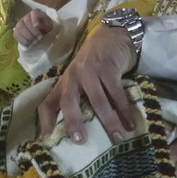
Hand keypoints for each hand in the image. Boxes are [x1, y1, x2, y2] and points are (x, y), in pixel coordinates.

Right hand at [14, 12, 54, 46]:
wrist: (39, 35)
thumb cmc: (45, 29)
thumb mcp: (49, 27)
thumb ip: (45, 25)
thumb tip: (36, 25)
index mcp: (36, 13)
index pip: (34, 12)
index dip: (35, 18)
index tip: (37, 26)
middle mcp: (27, 17)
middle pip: (26, 21)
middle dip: (33, 32)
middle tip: (39, 38)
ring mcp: (20, 23)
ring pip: (20, 28)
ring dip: (28, 37)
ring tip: (34, 42)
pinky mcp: (17, 31)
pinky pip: (17, 34)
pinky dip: (23, 40)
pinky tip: (29, 44)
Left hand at [40, 24, 139, 142]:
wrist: (111, 36)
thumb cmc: (94, 65)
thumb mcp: (80, 80)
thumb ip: (78, 98)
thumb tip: (82, 131)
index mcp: (63, 84)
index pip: (47, 104)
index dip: (45, 122)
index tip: (46, 140)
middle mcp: (72, 78)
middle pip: (68, 101)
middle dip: (73, 122)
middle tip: (81, 141)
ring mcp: (89, 71)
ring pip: (98, 100)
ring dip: (109, 121)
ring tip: (118, 138)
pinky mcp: (107, 67)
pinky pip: (116, 92)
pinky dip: (124, 109)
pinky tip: (131, 123)